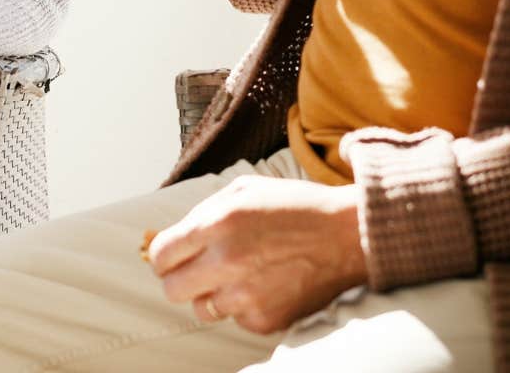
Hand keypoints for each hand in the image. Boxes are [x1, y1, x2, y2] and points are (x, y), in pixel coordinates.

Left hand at [145, 175, 366, 334]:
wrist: (348, 236)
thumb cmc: (295, 207)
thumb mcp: (245, 190)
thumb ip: (203, 212)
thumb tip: (175, 236)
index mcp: (218, 223)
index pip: (161, 255)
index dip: (165, 256)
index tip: (175, 256)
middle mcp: (227, 261)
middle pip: (171, 289)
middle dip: (180, 279)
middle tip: (200, 270)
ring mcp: (246, 295)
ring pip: (202, 309)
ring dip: (213, 294)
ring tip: (241, 275)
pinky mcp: (265, 320)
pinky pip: (235, 320)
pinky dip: (245, 306)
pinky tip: (267, 285)